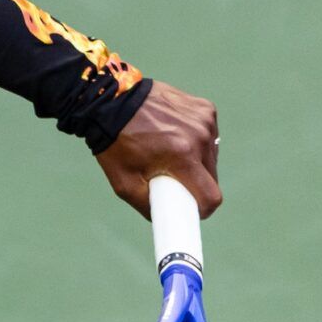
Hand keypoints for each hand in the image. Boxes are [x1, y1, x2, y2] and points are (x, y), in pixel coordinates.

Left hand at [94, 80, 221, 218]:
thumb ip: (148, 207)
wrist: (109, 102)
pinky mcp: (205, 108)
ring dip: (197, 161)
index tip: (192, 209)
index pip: (211, 196)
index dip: (202, 209)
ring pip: (211, 156)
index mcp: (182, 157)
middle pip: (212, 177)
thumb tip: (167, 219)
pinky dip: (196, 140)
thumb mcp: (124, 184)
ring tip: (169, 154)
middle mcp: (199, 137)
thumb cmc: (114, 144)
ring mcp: (204, 120)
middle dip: (196, 184)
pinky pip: (208, 135)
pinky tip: (174, 134)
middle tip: (173, 179)